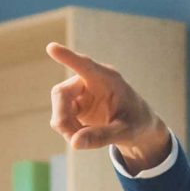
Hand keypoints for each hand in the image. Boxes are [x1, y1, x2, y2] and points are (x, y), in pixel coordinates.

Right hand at [47, 43, 172, 170]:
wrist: (138, 127)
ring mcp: (81, 93)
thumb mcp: (125, 133)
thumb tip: (74, 143)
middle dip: (62, 117)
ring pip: (58, 106)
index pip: (85, 65)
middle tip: (72, 137)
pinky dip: (68, 130)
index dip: (67, 57)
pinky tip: (83, 136)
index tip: (51, 47)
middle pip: (61, 92)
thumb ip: (101, 137)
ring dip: (65, 126)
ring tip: (83, 140)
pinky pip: (61, 117)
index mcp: (108, 79)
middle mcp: (90, 81)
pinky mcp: (76, 105)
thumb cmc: (137, 124)